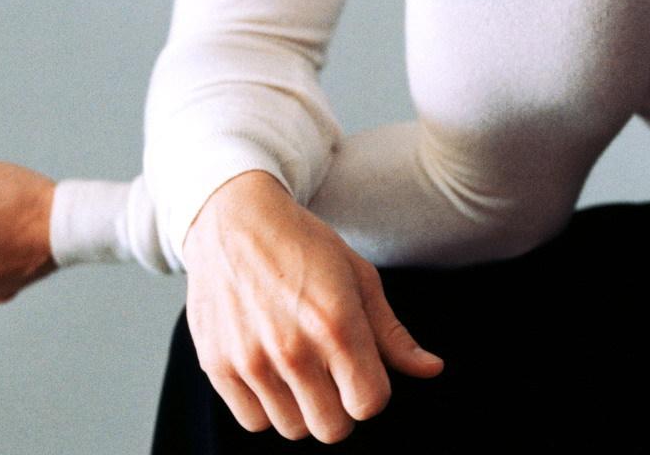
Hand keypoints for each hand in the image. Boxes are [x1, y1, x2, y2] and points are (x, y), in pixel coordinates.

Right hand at [182, 170, 443, 443]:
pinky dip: (267, 407)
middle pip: (332, 429)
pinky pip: (254, 421)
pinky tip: (272, 372)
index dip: (373, 391)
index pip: (369, 403)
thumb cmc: (303, 245)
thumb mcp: (359, 277)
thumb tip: (432, 370)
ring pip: (293, 429)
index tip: (363, 371)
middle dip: (341, 407)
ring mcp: (250, 360)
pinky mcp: (217, 366)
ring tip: (301, 369)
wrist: (233, 221)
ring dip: (303, 408)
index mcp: (336, 323)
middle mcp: (292, 348)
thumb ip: (393, 333)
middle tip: (333, 375)